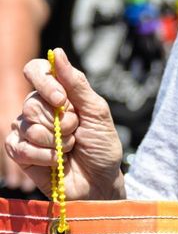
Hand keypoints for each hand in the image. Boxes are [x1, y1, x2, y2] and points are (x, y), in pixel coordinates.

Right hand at [4, 49, 124, 199]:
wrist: (99, 180)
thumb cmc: (102, 145)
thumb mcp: (96, 110)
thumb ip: (76, 83)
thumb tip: (57, 53)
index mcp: (59, 94)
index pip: (36, 70)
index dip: (44, 82)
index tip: (61, 99)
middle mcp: (40, 109)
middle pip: (31, 101)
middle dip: (59, 121)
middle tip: (75, 132)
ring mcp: (27, 130)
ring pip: (27, 125)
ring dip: (54, 141)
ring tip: (68, 148)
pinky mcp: (20, 152)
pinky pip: (19, 147)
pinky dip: (42, 156)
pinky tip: (56, 161)